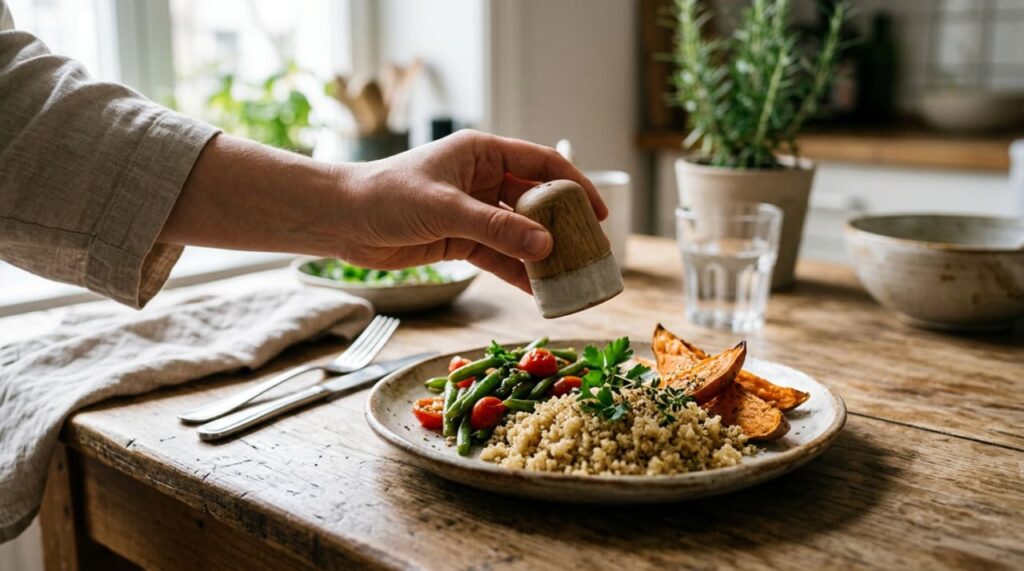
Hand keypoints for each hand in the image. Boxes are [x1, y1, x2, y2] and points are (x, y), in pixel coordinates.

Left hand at [335, 130, 605, 291]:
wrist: (341, 220)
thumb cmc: (386, 196)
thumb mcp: (445, 208)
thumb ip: (496, 228)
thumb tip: (545, 245)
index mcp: (481, 153)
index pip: (541, 163)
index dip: (574, 185)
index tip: (598, 213)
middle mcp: (482, 180)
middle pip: (535, 201)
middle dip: (562, 226)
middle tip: (589, 251)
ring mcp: (472, 211)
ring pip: (518, 232)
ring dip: (540, 254)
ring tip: (569, 277)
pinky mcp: (459, 240)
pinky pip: (498, 256)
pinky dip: (516, 272)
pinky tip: (536, 291)